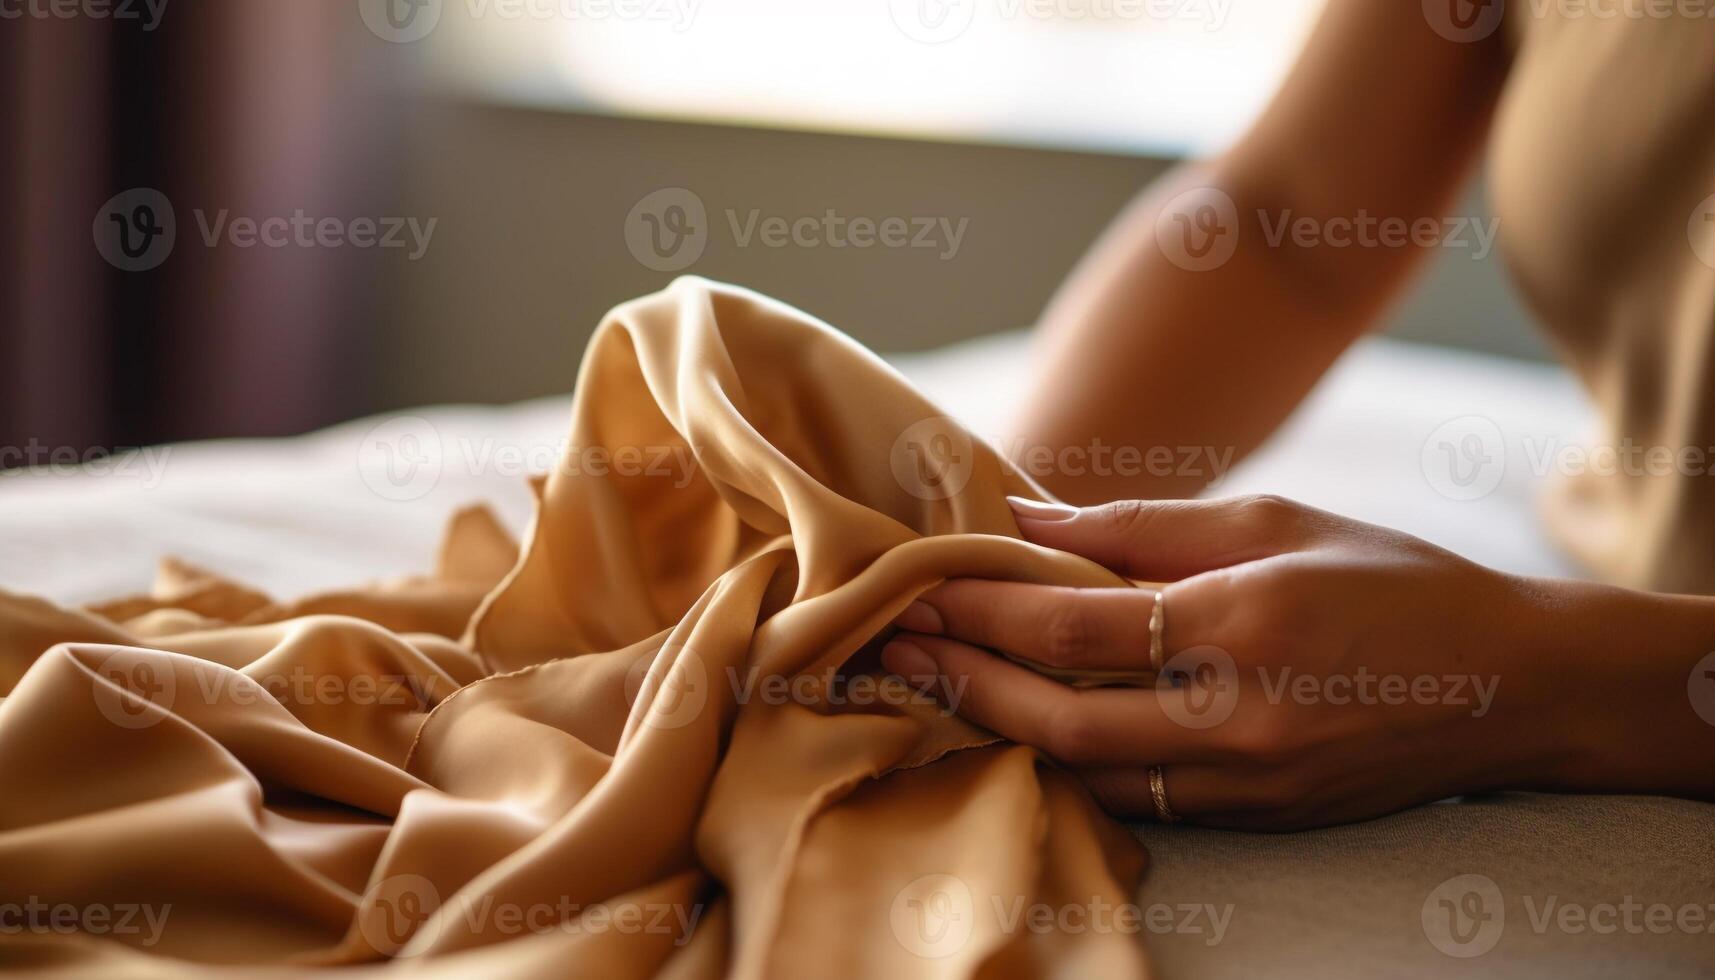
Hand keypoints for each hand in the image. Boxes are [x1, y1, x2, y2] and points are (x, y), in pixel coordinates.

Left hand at [881, 495, 1583, 830]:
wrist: (1511, 686)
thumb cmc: (1392, 581)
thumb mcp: (1276, 519)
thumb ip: (1142, 526)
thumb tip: (1026, 518)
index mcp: (1243, 620)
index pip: (1072, 627)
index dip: (980, 611)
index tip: (916, 586)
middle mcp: (1238, 716)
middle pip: (1057, 715)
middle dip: (961, 680)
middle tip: (893, 647)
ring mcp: (1248, 782)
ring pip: (1085, 773)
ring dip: (1000, 731)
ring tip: (936, 688)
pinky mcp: (1259, 820)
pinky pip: (1136, 802)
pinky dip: (1068, 767)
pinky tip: (1023, 730)